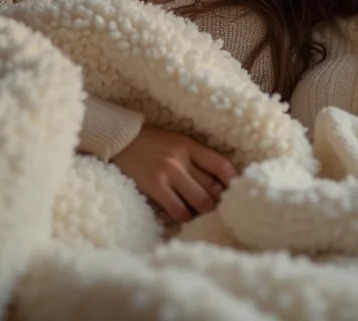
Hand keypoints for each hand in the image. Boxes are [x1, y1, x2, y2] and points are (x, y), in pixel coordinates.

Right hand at [111, 125, 237, 222]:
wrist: (119, 139)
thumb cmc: (151, 142)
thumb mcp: (177, 142)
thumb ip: (195, 158)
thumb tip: (218, 182)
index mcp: (190, 145)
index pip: (221, 164)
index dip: (234, 181)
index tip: (238, 191)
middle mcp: (182, 158)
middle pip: (212, 187)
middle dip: (219, 202)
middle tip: (220, 210)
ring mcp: (169, 172)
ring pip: (200, 201)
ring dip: (204, 212)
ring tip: (204, 216)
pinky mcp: (155, 186)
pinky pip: (178, 210)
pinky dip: (186, 217)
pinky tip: (186, 218)